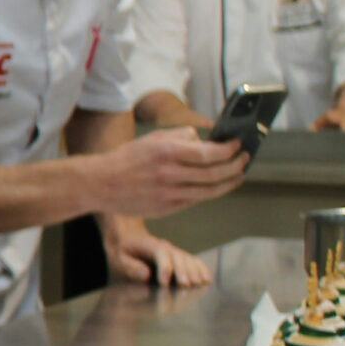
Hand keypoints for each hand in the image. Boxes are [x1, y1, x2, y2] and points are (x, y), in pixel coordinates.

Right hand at [94, 127, 247, 217]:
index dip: (229, 150)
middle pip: (215, 174)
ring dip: (229, 183)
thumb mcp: (152, 139)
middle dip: (236, 166)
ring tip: (238, 175)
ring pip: (210, 191)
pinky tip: (216, 186)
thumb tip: (205, 140)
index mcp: (167, 152)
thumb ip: (180, 137)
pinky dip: (210, 193)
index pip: (210, 153)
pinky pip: (196, 200)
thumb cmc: (126, 159)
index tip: (238, 145)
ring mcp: (169, 194)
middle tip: (244, 159)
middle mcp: (170, 174)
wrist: (100, 184)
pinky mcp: (167, 208)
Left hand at [102, 220, 211, 287]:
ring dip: (194, 272)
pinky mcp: (180, 256)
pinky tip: (207, 279)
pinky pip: (194, 261)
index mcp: (150, 246)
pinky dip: (201, 269)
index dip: (164, 268)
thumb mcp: (119, 257)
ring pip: (188, 259)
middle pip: (178, 258)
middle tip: (185, 285)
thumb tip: (146, 275)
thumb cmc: (123, 250)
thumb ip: (130, 266)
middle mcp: (166, 247)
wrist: (129, 237)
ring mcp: (175, 251)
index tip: (163, 282)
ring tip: (198, 284)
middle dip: (182, 272)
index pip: (161, 254)